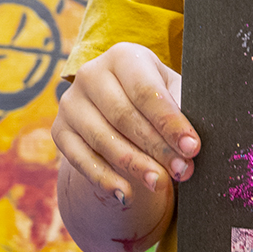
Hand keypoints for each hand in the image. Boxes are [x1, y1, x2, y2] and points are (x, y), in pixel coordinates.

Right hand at [55, 41, 197, 214]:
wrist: (120, 108)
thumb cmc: (156, 99)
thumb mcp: (172, 93)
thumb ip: (183, 109)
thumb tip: (191, 142)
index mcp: (123, 57)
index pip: (146, 91)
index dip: (170, 122)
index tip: (192, 147)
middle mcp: (91, 74)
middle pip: (124, 116)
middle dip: (156, 147)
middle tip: (182, 171)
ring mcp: (70, 103)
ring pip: (102, 139)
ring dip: (134, 165)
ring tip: (160, 184)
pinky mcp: (60, 130)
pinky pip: (80, 159)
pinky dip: (104, 179)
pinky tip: (126, 194)